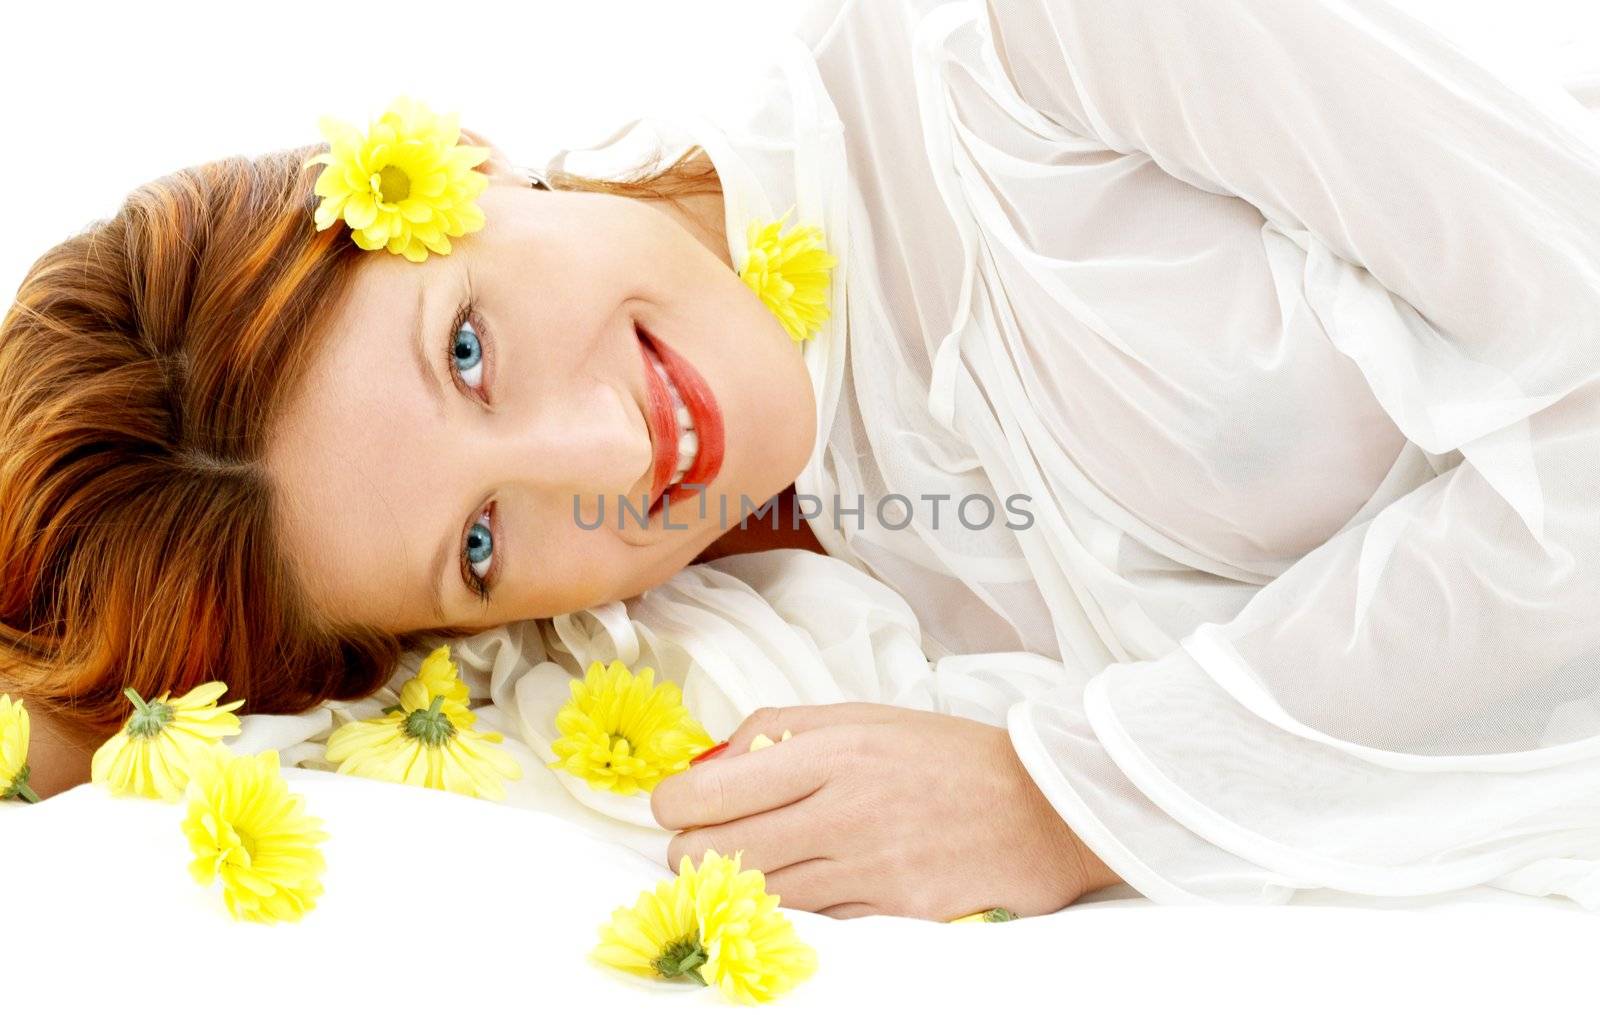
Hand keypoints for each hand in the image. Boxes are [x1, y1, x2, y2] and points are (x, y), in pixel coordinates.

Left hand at [649, 702, 1122, 919]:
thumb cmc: (944, 755)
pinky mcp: (892, 912)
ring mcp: (867, 867)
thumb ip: (779, 730)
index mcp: (830, 750)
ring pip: (755, 894)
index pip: (708, 793)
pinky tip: (800, 886)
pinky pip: (811, 921)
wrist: (1042, 806)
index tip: (674, 808)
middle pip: (714, 853)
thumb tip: (709, 764)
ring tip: (744, 864)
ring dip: (732, 885)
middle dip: (688, 852)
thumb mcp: (860, 716)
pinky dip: (791, 908)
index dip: (671, 807)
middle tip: (697, 843)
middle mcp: (842, 809)